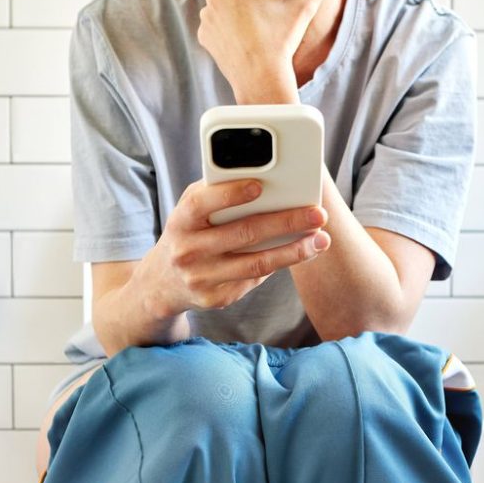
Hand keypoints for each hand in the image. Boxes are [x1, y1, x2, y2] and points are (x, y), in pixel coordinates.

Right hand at [133, 177, 331, 318]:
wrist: (162, 282)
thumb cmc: (189, 232)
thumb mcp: (192, 211)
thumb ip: (218, 195)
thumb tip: (269, 183)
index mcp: (181, 220)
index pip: (201, 203)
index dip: (229, 194)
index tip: (260, 185)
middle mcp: (188, 250)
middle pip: (243, 234)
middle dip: (285, 222)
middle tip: (317, 214)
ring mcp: (201, 278)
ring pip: (256, 263)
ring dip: (294, 251)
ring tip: (321, 239)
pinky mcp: (215, 299)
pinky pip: (254, 280)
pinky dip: (279, 264)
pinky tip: (299, 253)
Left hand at [198, 0, 348, 103]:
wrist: (261, 77)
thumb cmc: (282, 40)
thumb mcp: (305, 6)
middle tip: (258, 6)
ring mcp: (207, 16)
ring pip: (219, 4)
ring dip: (231, 9)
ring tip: (252, 25)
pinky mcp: (204, 35)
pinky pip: (213, 24)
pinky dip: (224, 28)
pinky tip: (241, 38)